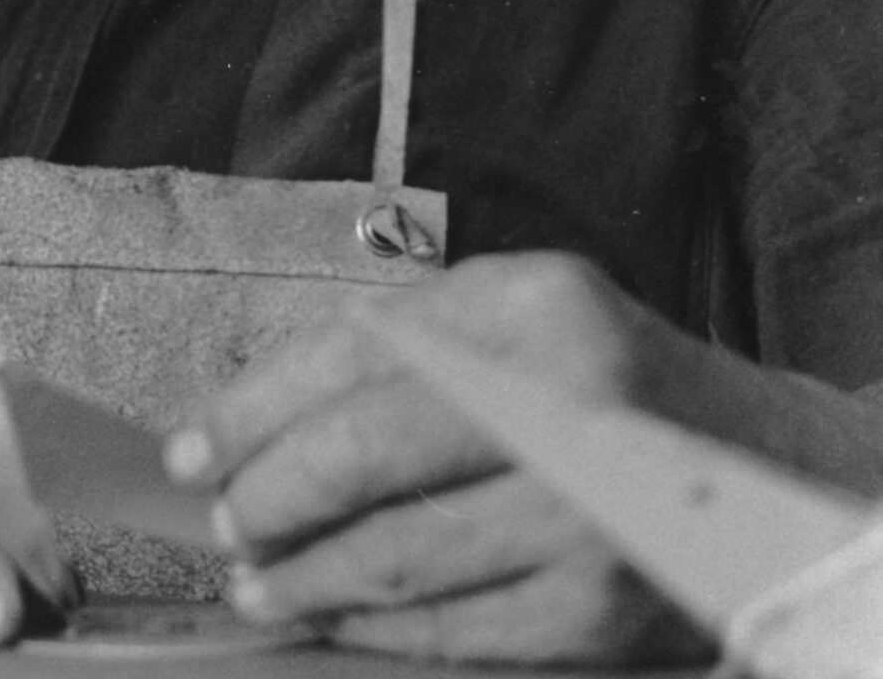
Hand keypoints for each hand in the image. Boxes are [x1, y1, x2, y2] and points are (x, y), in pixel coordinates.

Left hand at [166, 252, 713, 666]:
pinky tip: (331, 616)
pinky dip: (374, 631)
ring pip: (399, 558)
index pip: (355, 352)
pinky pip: (452, 632)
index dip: (255, 407)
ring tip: (256, 582)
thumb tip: (250, 415)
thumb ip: (396, 346)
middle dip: (268, 497)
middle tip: (222, 524)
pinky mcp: (593, 613)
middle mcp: (563, 402)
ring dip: (303, 577)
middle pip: (367, 455)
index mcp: (530, 306)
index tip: (191, 451)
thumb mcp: (511, 315)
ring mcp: (583, 516)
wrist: (748, 465)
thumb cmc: (596, 377)